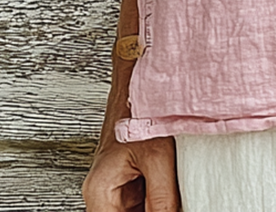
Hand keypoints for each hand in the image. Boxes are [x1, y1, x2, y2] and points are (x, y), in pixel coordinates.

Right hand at [82, 75, 179, 211]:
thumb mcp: (158, 158)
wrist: (140, 78)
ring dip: (157, 207)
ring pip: (136, 211)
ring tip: (174, 191)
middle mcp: (104, 193)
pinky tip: (174, 190)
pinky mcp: (132, 178)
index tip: (168, 211)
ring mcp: (118, 186)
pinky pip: (144, 201)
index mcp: (101, 192)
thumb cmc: (140, 108)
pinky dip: (159, 201)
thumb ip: (162, 199)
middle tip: (174, 203)